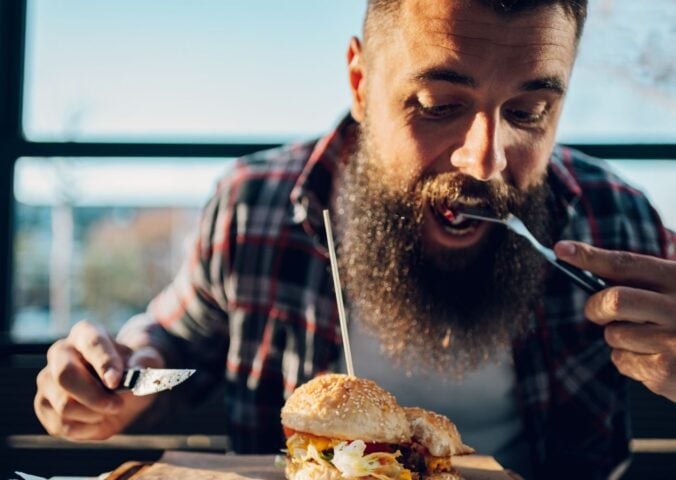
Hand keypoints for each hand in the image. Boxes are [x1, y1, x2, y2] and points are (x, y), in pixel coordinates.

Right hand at [34, 319, 164, 440]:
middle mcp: (60, 352)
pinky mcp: (43, 405)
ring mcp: (47, 379)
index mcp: (86, 333)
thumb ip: (144, 362)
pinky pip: (62, 425)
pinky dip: (86, 429)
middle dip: (95, 396)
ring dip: (95, 415)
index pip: (92, 343)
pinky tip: (97, 419)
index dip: (104, 363)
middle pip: (66, 375)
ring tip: (110, 409)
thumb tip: (134, 370)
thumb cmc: (132, 371)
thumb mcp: (147, 363)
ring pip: (64, 405)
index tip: (115, 382)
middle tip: (118, 405)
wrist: (122, 392)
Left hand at [555, 241, 675, 401]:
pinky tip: (658, 361)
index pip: (627, 264)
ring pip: (614, 335)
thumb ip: (645, 286)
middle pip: (613, 301)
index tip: (561, 249)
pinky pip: (622, 361)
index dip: (590, 256)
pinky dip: (630, 362)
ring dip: (620, 339)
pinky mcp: (667, 372)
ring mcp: (675, 341)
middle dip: (596, 307)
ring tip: (650, 341)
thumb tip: (593, 281)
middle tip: (598, 311)